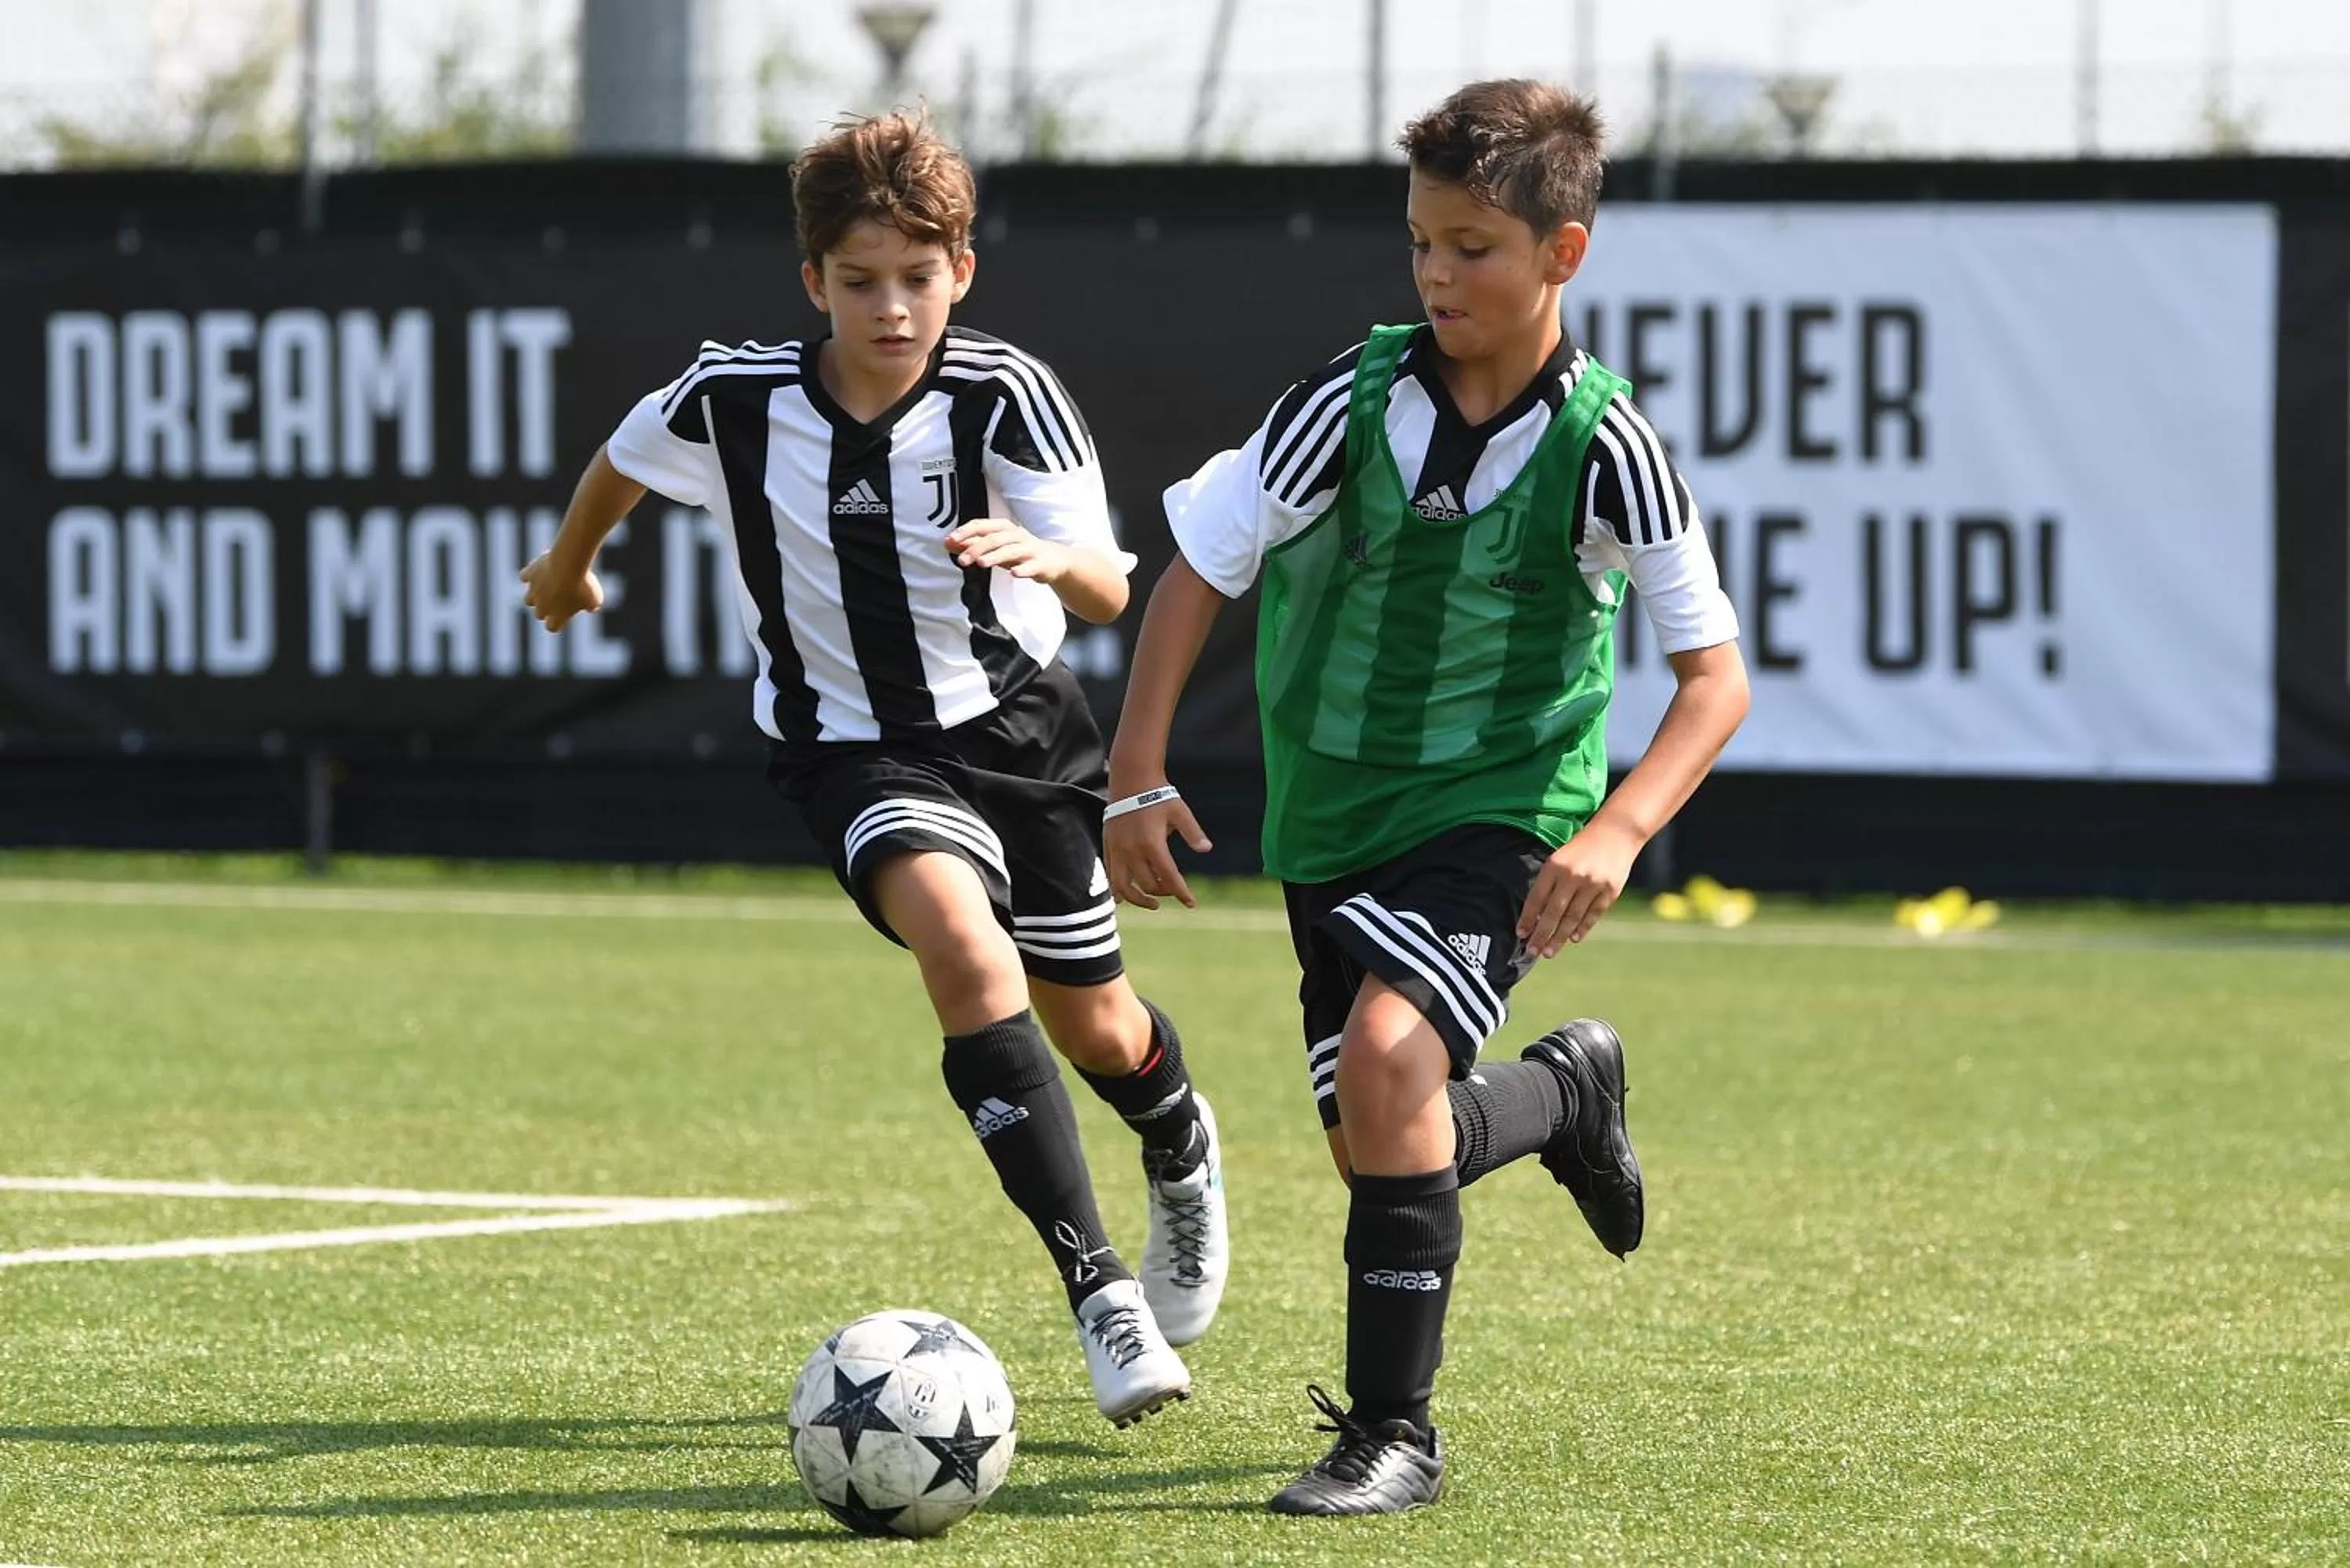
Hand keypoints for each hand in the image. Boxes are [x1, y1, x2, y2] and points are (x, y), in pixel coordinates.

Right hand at [519, 551, 602, 631]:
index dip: (558, 622)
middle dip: (547, 608)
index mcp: (557, 617)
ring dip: (535, 595)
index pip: (552, 627)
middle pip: (539, 614)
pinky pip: (525, 577)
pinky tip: (540, 569)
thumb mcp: (595, 598)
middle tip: (559, 597)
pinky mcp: (529, 575)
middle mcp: (542, 607)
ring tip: (547, 586)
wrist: (568, 566)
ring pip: (528, 599)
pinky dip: (531, 574)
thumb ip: (592, 605)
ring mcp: (533, 591)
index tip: (565, 614)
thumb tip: (592, 608)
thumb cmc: (584, 585)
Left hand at [945, 517, 1068, 581]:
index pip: (982, 525)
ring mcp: (1030, 549)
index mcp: (1004, 528)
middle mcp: (1017, 535)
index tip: (951, 539)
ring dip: (996, 556)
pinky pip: (1031, 566)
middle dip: (977, 548)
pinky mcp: (1040, 564)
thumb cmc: (1019, 552)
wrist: (1053, 561)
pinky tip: (1014, 574)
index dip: (966, 531)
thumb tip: (947, 543)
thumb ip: (972, 545)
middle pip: (995, 538)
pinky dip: (1023, 569)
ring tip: (981, 563)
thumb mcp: (995, 548)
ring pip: (1011, 550)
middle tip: (962, 560)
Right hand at [1102, 787, 1211, 910]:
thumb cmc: (1159, 795)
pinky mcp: (1108, 847)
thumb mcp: (1180, 812)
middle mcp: (1132, 850)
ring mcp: (1117, 850)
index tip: (1191, 903)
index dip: (1181, 893)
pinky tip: (1123, 898)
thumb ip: (1193, 832)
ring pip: (1123, 887)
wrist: (1131, 779)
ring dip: (1138, 900)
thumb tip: (1207, 849)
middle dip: (1164, 893)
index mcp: (1152, 843)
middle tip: (1173, 890)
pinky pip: (1110, 876)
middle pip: (1148, 885)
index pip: (1169, 878)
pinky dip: (1117, 890)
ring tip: (1151, 903)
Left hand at [1517, 819, 1644, 956]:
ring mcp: (1593, 884)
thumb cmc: (1582, 848)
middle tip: (1531, 952)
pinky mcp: (1610, 890)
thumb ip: (1549, 884)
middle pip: (1553, 912)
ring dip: (1559, 937)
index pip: (1537, 898)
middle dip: (1541, 935)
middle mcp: (1573, 875)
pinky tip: (1573, 938)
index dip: (1528, 918)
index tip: (1521, 935)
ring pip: (1573, 917)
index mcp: (1555, 866)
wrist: (1616, 832)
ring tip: (1549, 952)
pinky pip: (1593, 914)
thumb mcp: (1560, 859)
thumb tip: (1536, 916)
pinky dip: (1582, 928)